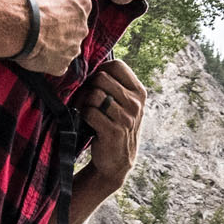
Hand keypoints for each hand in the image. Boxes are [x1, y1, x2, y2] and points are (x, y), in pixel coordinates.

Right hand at [11, 0, 90, 73]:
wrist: (18, 23)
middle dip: (62, 25)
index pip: (80, 1)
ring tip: (37, 40)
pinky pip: (58, 65)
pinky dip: (49, 61)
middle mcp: (82, 26)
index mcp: (80, 3)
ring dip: (56, 44)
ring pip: (67, 47)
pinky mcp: (61, 65)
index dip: (67, 2)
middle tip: (42, 23)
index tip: (54, 3)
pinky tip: (36, 55)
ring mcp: (73, 48)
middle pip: (75, 26)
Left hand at [69, 58, 146, 223]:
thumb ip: (114, 85)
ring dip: (84, 102)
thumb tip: (89, 62)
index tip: (95, 83)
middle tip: (86, 99)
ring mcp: (126, 118)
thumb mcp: (124, 105)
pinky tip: (87, 123)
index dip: (100, 70)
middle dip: (88, 87)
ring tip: (86, 111)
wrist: (117, 161)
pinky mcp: (114, 131)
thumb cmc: (115, 126)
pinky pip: (90, 112)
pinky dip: (83, 116)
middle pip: (101, 78)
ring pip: (94, 94)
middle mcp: (136, 103)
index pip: (116, 65)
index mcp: (139, 92)